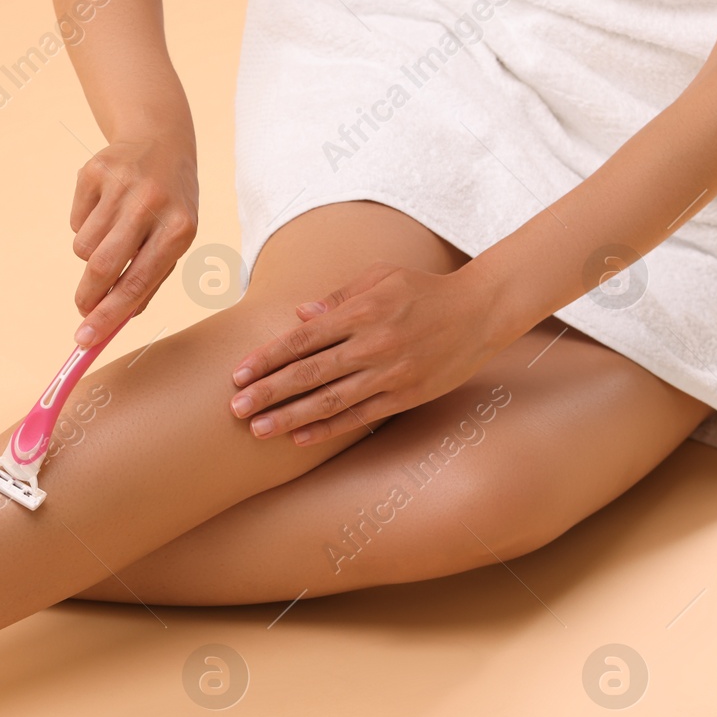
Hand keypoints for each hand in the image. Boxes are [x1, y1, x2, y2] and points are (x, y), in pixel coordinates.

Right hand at [69, 136, 197, 345]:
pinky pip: (76, 222)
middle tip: (83, 308)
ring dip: (90, 255)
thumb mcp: (174, 241)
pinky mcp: (95, 171)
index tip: (85, 340)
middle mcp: (151, 204)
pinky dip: (85, 225)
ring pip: (83, 247)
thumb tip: (112, 322)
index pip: (137, 283)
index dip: (108, 316)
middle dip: (88, 296)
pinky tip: (104, 209)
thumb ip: (147, 282)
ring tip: (111, 237)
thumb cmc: (170, 206)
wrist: (161, 142)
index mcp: (179, 229)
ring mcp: (121, 184)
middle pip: (103, 266)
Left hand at [228, 261, 518, 443]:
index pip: (302, 338)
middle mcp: (372, 344)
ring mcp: (389, 374)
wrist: (481, 311)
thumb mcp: (381, 277)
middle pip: (309, 373)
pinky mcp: (405, 396)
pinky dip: (328, 429)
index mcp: (361, 312)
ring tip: (257, 431)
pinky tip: (300, 439)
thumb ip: (338, 296)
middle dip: (268, 392)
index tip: (238, 373)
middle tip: (235, 409)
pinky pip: (359, 416)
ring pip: (330, 400)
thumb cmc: (424, 290)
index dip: (267, 358)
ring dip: (290, 418)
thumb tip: (299, 314)